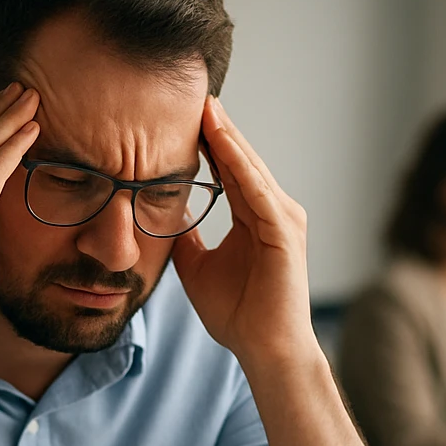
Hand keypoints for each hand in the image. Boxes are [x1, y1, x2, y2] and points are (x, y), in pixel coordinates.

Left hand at [172, 96, 319, 372]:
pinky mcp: (284, 231)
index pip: (230, 170)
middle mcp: (274, 211)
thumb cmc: (238, 316)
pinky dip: (238, 163)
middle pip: (242, 160)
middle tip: (195, 94)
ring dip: (228, 137)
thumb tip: (162, 215)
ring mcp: (282, 219)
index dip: (209, 142)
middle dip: (218, 128)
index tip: (183, 115)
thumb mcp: (196, 268)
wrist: (266, 351)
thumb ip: (185, 238)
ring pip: (249, 167)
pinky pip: (256, 189)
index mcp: (256, 218)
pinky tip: (221, 140)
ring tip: (206, 107)